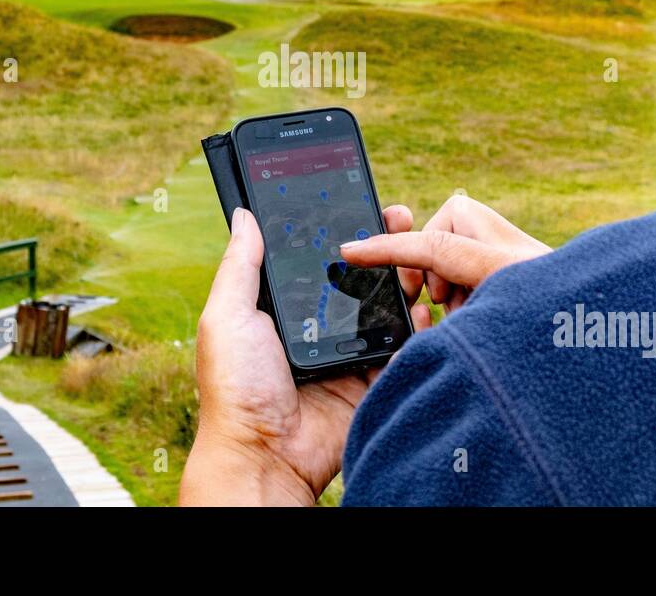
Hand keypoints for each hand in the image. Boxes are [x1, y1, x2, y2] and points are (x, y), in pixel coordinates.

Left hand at [179, 204, 418, 505]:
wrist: (265, 455)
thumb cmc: (235, 387)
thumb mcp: (228, 315)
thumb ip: (241, 265)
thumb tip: (243, 213)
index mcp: (282, 308)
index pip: (317, 256)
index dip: (341, 228)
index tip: (364, 201)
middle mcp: (316, 325)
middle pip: (358, 275)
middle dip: (384, 246)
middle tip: (403, 219)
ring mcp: (346, 352)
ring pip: (384, 306)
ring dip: (404, 278)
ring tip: (419, 257)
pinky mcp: (370, 380)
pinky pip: (400, 348)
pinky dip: (416, 328)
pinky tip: (427, 304)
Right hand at [340, 194, 550, 325]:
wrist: (621, 351)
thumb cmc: (562, 346)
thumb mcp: (495, 341)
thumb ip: (450, 334)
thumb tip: (422, 321)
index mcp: (508, 266)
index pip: (432, 244)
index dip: (386, 247)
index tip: (350, 250)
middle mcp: (518, 251)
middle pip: (447, 229)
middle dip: (432, 260)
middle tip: (439, 301)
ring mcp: (525, 254)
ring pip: (461, 247)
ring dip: (453, 279)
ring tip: (470, 317)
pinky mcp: (528, 263)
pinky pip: (478, 260)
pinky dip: (471, 284)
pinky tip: (484, 315)